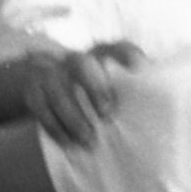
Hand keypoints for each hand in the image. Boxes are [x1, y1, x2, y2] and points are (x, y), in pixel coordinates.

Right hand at [7, 40, 139, 147]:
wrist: (37, 81)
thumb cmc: (88, 93)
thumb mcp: (106, 86)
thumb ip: (127, 92)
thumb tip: (158, 112)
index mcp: (99, 56)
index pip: (117, 48)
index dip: (128, 56)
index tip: (139, 70)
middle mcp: (74, 60)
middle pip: (81, 63)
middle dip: (94, 87)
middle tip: (107, 114)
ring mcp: (49, 72)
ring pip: (58, 90)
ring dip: (74, 117)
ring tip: (89, 140)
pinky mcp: (32, 89)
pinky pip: (40, 108)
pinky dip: (56, 128)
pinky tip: (69, 143)